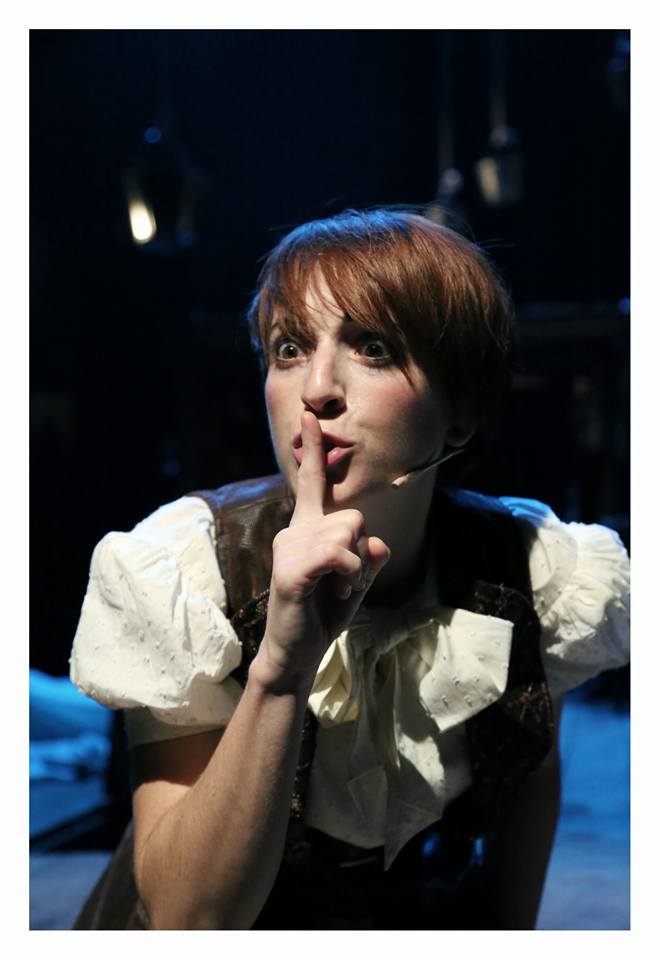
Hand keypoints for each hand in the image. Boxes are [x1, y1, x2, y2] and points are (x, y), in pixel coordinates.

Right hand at [256, 411, 389, 689]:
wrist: (296, 653)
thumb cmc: (323, 614)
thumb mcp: (357, 581)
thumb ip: (369, 557)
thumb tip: (377, 543)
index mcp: (308, 528)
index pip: (312, 482)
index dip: (313, 448)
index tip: (310, 414)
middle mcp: (295, 531)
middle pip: (354, 517)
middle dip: (363, 552)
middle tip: (347, 581)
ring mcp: (289, 547)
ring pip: (349, 534)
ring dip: (357, 568)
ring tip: (339, 589)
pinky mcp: (290, 569)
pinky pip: (338, 555)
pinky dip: (350, 576)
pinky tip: (337, 592)